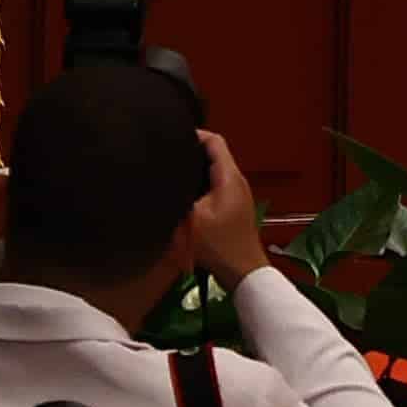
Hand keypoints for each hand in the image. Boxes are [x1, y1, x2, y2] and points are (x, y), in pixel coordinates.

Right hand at [184, 130, 268, 290]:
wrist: (242, 273)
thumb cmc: (219, 244)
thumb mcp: (192, 217)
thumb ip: (178, 194)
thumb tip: (164, 181)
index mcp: (229, 176)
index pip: (214, 140)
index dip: (194, 134)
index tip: (172, 138)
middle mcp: (237, 180)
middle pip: (214, 154)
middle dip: (191, 153)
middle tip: (168, 157)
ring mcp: (238, 195)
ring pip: (214, 171)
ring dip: (195, 171)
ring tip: (172, 174)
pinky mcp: (235, 208)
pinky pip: (216, 186)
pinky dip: (201, 186)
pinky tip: (185, 197)